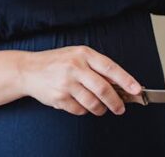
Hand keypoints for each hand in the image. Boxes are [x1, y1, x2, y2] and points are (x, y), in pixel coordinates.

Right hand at [20, 45, 141, 115]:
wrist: (28, 69)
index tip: (136, 89)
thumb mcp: (77, 56)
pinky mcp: (59, 97)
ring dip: (99, 109)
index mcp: (83, 54)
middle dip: (115, 102)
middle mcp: (75, 67)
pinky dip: (83, 110)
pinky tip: (79, 103)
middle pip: (103, 89)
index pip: (110, 68)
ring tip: (99, 108)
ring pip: (93, 103)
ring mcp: (66, 83)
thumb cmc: (56, 62)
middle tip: (120, 108)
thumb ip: (97, 67)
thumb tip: (121, 83)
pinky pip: (79, 110)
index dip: (126, 80)